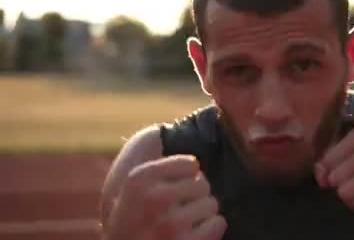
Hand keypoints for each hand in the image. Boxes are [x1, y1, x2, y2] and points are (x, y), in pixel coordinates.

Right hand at [105, 155, 226, 239]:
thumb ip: (148, 150)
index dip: (185, 177)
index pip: (191, 164)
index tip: (171, 189)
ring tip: (182, 223)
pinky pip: (219, 224)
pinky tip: (192, 235)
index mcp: (140, 178)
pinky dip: (211, 230)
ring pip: (212, 205)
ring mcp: (171, 224)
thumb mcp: (131, 184)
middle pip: (204, 184)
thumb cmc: (131, 218)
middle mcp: (155, 199)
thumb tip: (170, 126)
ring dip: (202, 214)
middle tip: (177, 210)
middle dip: (195, 196)